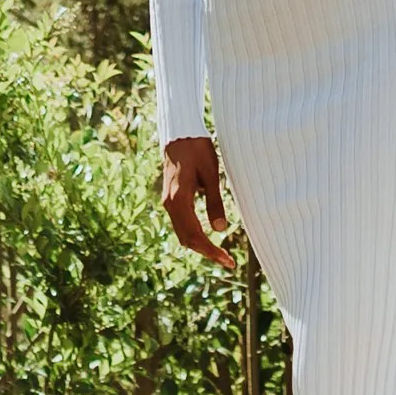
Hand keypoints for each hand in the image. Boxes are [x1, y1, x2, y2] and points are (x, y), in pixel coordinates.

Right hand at [161, 135, 234, 264]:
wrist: (179, 133)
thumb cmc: (197, 149)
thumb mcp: (211, 175)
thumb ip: (215, 202)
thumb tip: (221, 230)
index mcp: (180, 199)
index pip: (195, 235)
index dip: (211, 251)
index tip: (227, 260)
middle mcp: (170, 204)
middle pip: (187, 239)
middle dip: (206, 252)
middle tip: (227, 261)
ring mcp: (168, 201)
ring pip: (182, 233)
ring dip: (199, 245)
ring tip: (219, 253)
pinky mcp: (170, 198)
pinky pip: (180, 223)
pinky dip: (193, 234)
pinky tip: (207, 236)